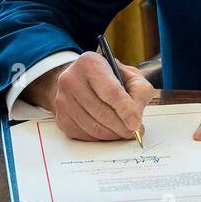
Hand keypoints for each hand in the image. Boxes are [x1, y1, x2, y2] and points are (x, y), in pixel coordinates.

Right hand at [30, 54, 155, 141]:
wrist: (80, 80)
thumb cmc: (108, 78)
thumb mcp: (130, 75)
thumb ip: (139, 91)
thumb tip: (136, 116)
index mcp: (90, 63)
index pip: (111, 91)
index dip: (125, 110)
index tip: (136, 124)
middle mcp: (72, 80)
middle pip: (102, 112)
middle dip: (122, 126)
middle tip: (135, 131)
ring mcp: (63, 100)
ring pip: (93, 127)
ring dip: (113, 134)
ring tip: (125, 131)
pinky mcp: (61, 118)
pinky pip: (85, 135)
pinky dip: (102, 138)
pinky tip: (110, 131)